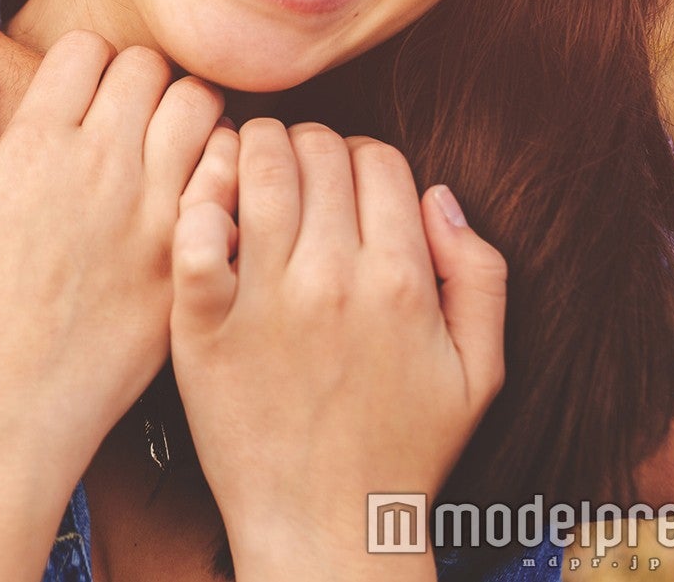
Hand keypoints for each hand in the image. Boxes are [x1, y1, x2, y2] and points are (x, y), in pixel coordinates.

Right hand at [0, 33, 223, 481]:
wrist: (9, 410)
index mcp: (35, 146)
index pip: (87, 49)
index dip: (87, 63)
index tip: (85, 95)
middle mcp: (99, 164)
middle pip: (148, 66)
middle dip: (141, 79)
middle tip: (134, 118)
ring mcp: (151, 210)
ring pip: (200, 106)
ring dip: (188, 113)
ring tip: (174, 147)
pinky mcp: (190, 255)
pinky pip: (232, 175)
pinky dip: (225, 166)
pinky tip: (204, 191)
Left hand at [169, 121, 507, 579]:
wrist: (324, 527)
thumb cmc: (401, 449)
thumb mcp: (480, 372)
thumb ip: (480, 274)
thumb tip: (439, 194)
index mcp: (402, 282)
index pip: (378, 158)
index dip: (360, 157)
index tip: (341, 183)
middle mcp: (335, 280)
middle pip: (316, 148)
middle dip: (306, 146)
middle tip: (291, 175)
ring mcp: (265, 300)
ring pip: (256, 166)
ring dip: (250, 152)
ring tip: (247, 176)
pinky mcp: (203, 323)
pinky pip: (193, 230)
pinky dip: (197, 203)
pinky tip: (209, 215)